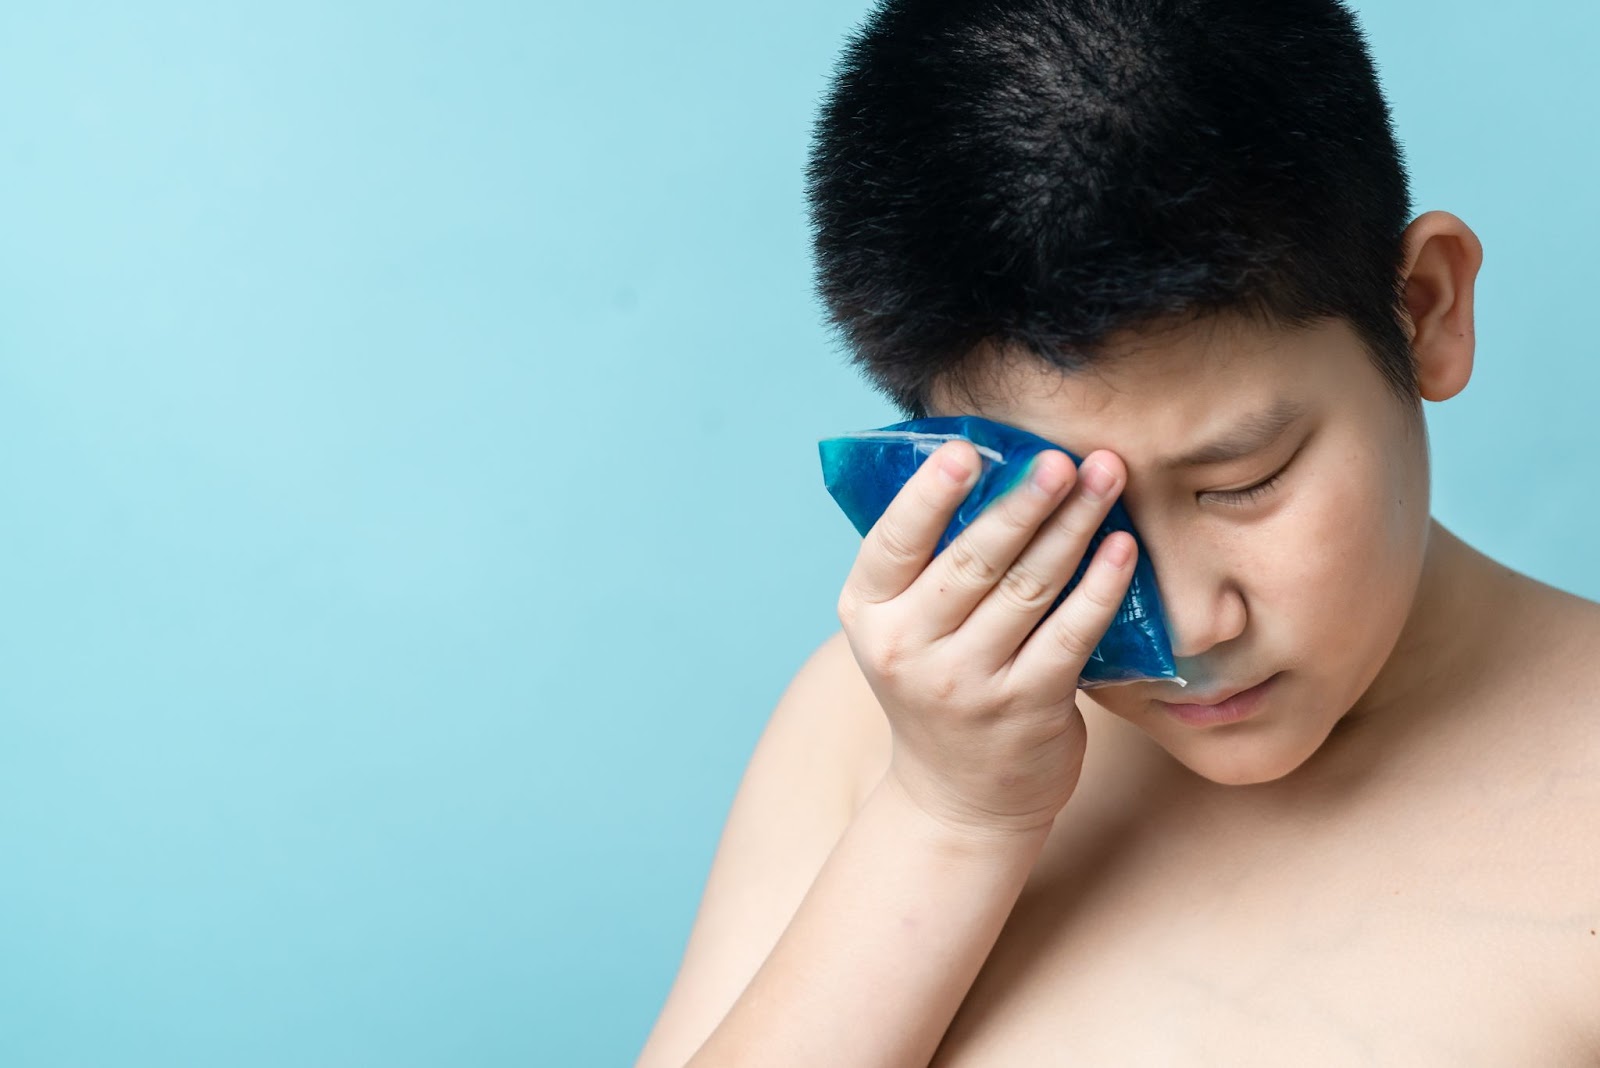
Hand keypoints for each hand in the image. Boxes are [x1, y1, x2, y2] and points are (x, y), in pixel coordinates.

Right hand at [836, 439, 1135, 838]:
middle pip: (973, 560)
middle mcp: (909, 649)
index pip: (893, 542)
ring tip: (1106, 478)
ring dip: (1073, 526)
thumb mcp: (903, 628)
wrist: (958, 797)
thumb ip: (927, 562)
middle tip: (1063, 458)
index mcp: (870, 614)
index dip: (930, 494)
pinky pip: (1072, 632)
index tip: (968, 449)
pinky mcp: (1027, 706)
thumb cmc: (938, 685)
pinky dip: (1100, 585)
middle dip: (1024, 502)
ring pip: (1028, 588)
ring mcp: (969, 682)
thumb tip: (990, 463)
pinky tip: (1122, 547)